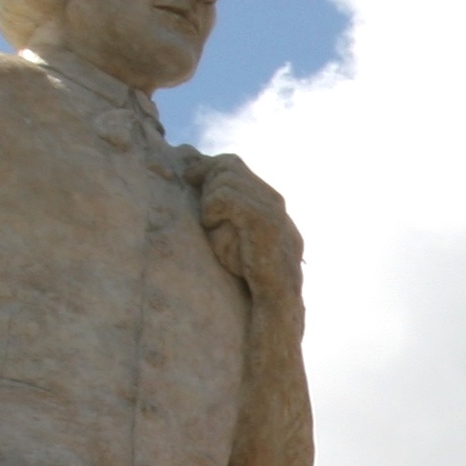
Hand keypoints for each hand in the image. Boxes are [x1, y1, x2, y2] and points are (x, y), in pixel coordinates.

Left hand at [182, 151, 302, 306]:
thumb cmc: (250, 275)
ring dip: (209, 199)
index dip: (207, 166)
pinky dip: (212, 209)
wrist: (278, 301)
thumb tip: (196, 183)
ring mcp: (272, 209)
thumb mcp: (237, 236)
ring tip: (208, 222)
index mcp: (269, 201)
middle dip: (204, 178)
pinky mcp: (264, 220)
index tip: (188, 177)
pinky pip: (227, 198)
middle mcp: (273, 200)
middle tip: (195, 202)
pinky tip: (211, 224)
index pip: (234, 164)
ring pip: (226, 178)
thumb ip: (227, 212)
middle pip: (229, 165)